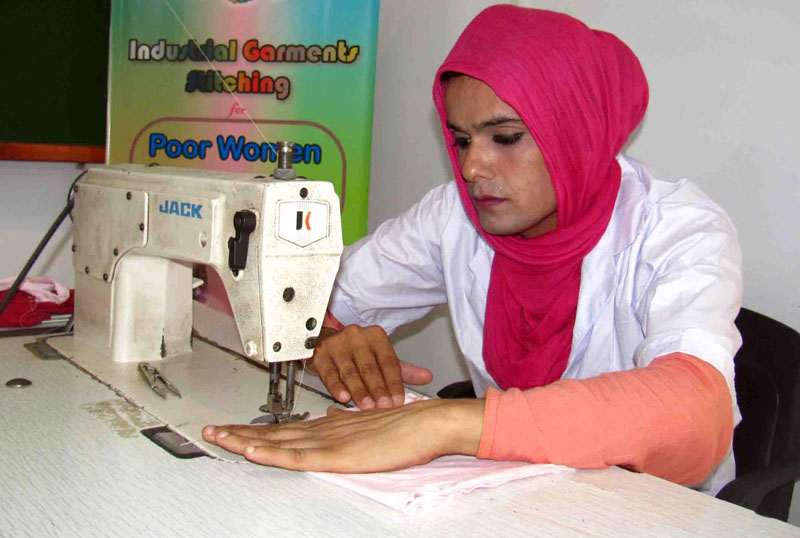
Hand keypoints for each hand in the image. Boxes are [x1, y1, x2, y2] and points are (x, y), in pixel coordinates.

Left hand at [202, 399, 483, 471]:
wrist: (429, 423)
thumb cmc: (406, 427)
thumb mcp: (369, 425)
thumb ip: (346, 422)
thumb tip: (331, 415)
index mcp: (332, 426)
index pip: (286, 429)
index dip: (257, 429)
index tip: (233, 430)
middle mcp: (325, 430)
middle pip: (274, 432)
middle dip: (239, 432)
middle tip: (210, 432)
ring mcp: (329, 441)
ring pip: (278, 441)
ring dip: (244, 439)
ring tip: (217, 438)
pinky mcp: (338, 453)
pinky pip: (297, 455)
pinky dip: (271, 452)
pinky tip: (251, 449)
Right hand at [308, 325, 432, 408]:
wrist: (326, 343)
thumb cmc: (356, 353)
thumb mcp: (380, 358)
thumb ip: (402, 370)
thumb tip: (427, 377)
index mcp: (375, 336)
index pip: (388, 361)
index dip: (394, 382)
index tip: (398, 400)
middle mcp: (356, 337)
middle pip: (370, 367)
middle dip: (378, 389)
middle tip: (384, 405)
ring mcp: (337, 345)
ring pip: (350, 371)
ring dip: (360, 391)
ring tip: (367, 405)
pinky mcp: (321, 355)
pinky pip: (330, 373)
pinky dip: (337, 386)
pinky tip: (343, 397)